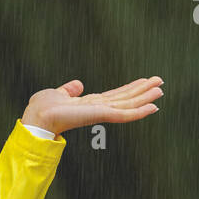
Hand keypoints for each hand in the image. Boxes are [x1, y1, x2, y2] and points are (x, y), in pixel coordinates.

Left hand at [21, 76, 162, 135]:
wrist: (38, 118)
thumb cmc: (42, 108)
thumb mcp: (58, 93)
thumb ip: (69, 90)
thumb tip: (78, 84)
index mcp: (89, 104)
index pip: (114, 96)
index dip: (130, 88)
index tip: (144, 81)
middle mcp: (98, 109)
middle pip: (125, 99)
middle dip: (142, 91)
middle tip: (160, 82)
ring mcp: (100, 113)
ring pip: (128, 105)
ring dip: (145, 97)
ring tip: (161, 89)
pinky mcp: (100, 115)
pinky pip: (124, 114)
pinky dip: (139, 112)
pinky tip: (153, 107)